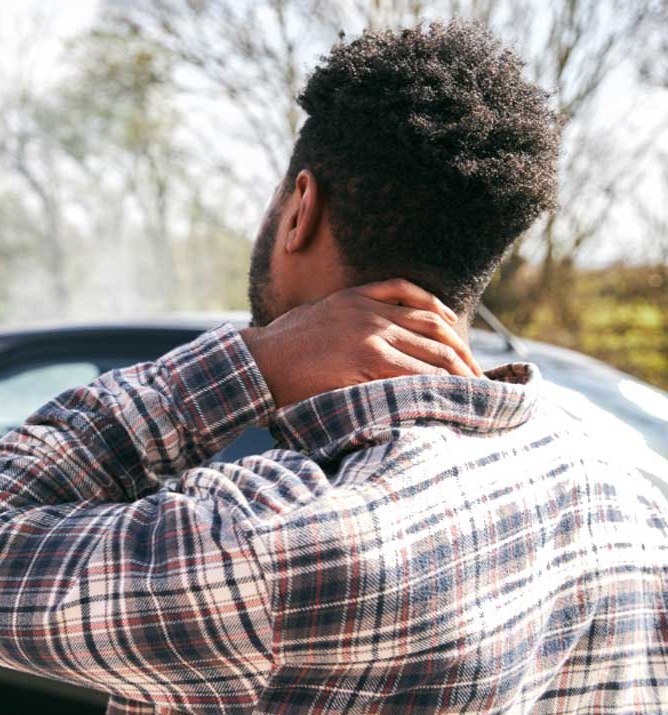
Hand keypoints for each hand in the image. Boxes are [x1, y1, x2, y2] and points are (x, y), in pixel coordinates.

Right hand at [240, 279, 483, 406]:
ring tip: (473, 392)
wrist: (258, 362)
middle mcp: (371, 311)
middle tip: (478, 376)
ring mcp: (371, 335)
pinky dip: (435, 384)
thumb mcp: (316, 316)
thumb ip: (347, 317)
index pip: (419, 302)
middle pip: (435, 328)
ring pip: (431, 352)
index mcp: (359, 296)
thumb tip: (367, 339)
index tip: (459, 345)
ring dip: (457, 374)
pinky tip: (448, 396)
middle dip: (462, 354)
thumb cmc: (279, 347)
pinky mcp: (366, 360)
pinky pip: (414, 372)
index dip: (447, 324)